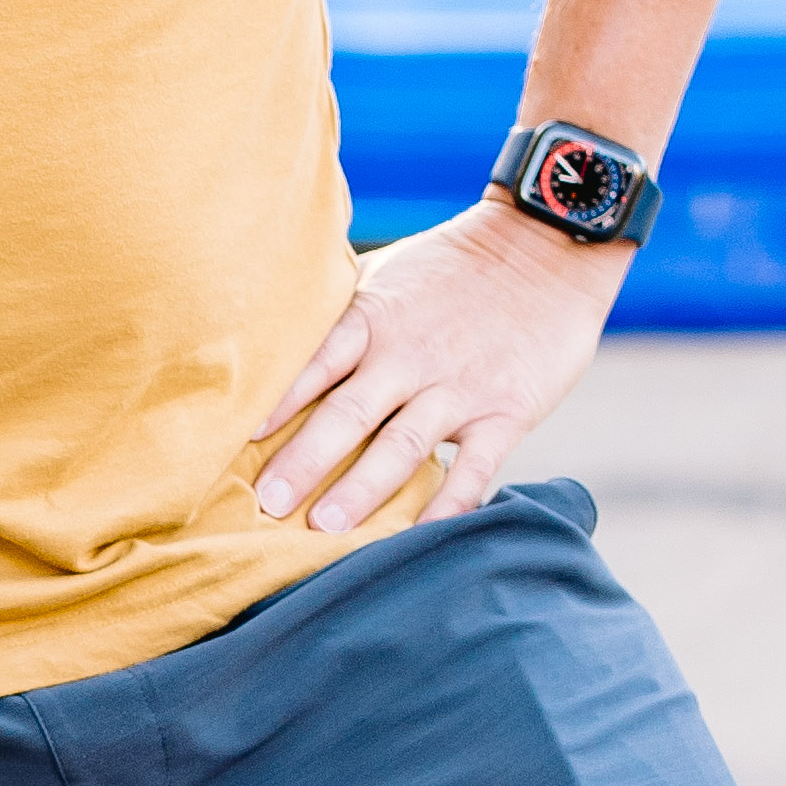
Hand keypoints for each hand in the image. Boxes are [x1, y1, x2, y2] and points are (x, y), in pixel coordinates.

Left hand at [250, 198, 618, 537]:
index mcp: (374, 318)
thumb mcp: (386, 274)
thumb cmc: (452, 267)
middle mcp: (411, 355)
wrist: (547, 247)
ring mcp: (459, 387)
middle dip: (306, 461)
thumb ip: (339, 313)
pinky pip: (474, 469)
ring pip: (403, 446)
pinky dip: (447, 506)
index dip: (278, 403)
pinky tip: (419, 539)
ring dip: (363, 489)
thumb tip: (271, 339)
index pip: (316, 364)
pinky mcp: (506, 411)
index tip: (238, 442)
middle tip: (268, 505)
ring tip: (325, 527)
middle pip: (350, 413)